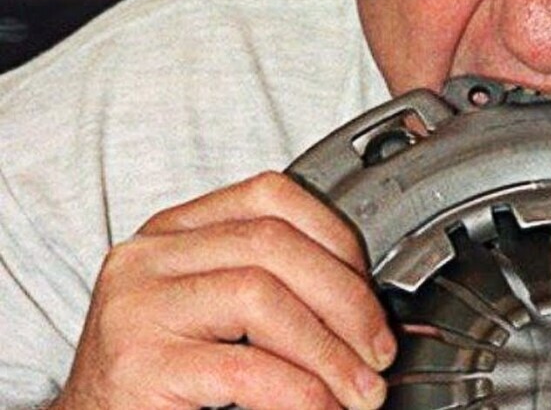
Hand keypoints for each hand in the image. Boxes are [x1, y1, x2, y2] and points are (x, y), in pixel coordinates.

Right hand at [53, 172, 394, 409]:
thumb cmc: (165, 380)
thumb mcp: (218, 313)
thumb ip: (273, 285)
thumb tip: (365, 300)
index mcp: (174, 233)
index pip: (271, 196)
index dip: (337, 237)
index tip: (371, 288)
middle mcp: (148, 257)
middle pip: (274, 243)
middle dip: (347, 299)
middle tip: (379, 350)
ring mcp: (136, 306)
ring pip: (262, 295)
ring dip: (330, 350)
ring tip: (358, 390)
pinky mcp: (137, 365)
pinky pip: (246, 368)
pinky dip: (302, 393)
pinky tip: (321, 409)